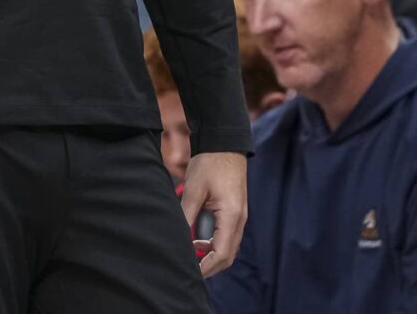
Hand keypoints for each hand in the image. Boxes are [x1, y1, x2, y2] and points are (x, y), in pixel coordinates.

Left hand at [182, 151, 246, 277]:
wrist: (224, 144)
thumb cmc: (210, 164)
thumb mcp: (194, 190)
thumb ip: (186, 215)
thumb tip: (176, 237)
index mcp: (231, 216)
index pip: (223, 253)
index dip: (207, 267)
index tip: (191, 273)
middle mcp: (239, 220)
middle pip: (228, 255)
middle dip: (210, 266)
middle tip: (189, 271)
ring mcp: (239, 216)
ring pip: (229, 247)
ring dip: (212, 255)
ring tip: (191, 255)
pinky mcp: (235, 212)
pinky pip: (227, 236)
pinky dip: (215, 244)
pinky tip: (198, 240)